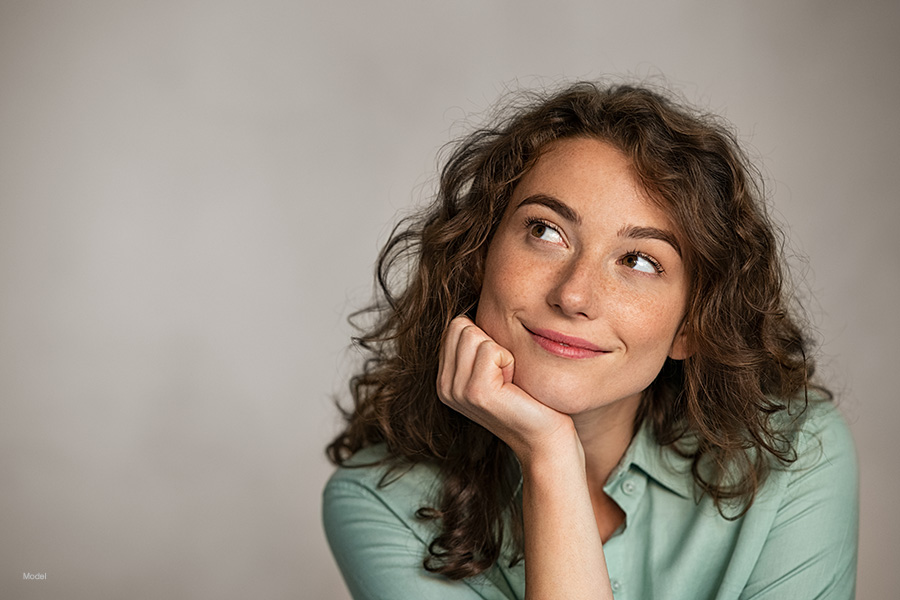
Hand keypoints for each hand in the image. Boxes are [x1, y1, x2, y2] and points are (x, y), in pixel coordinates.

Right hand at [436, 316, 576, 461]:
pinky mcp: (476, 393)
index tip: (499, 369)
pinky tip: (514, 386)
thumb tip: (479, 301)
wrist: (546, 438)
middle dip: (492, 342)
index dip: (485, 339)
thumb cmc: (529, 398)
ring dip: (502, 352)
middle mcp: (444, 386)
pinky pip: (491, 349)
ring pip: (474, 334)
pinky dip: (510, 361)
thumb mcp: (495, 369)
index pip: (455, 326)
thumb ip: (477, 345)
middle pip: (461, 326)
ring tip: (510, 381)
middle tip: (506, 375)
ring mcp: (457, 391)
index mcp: (445, 379)